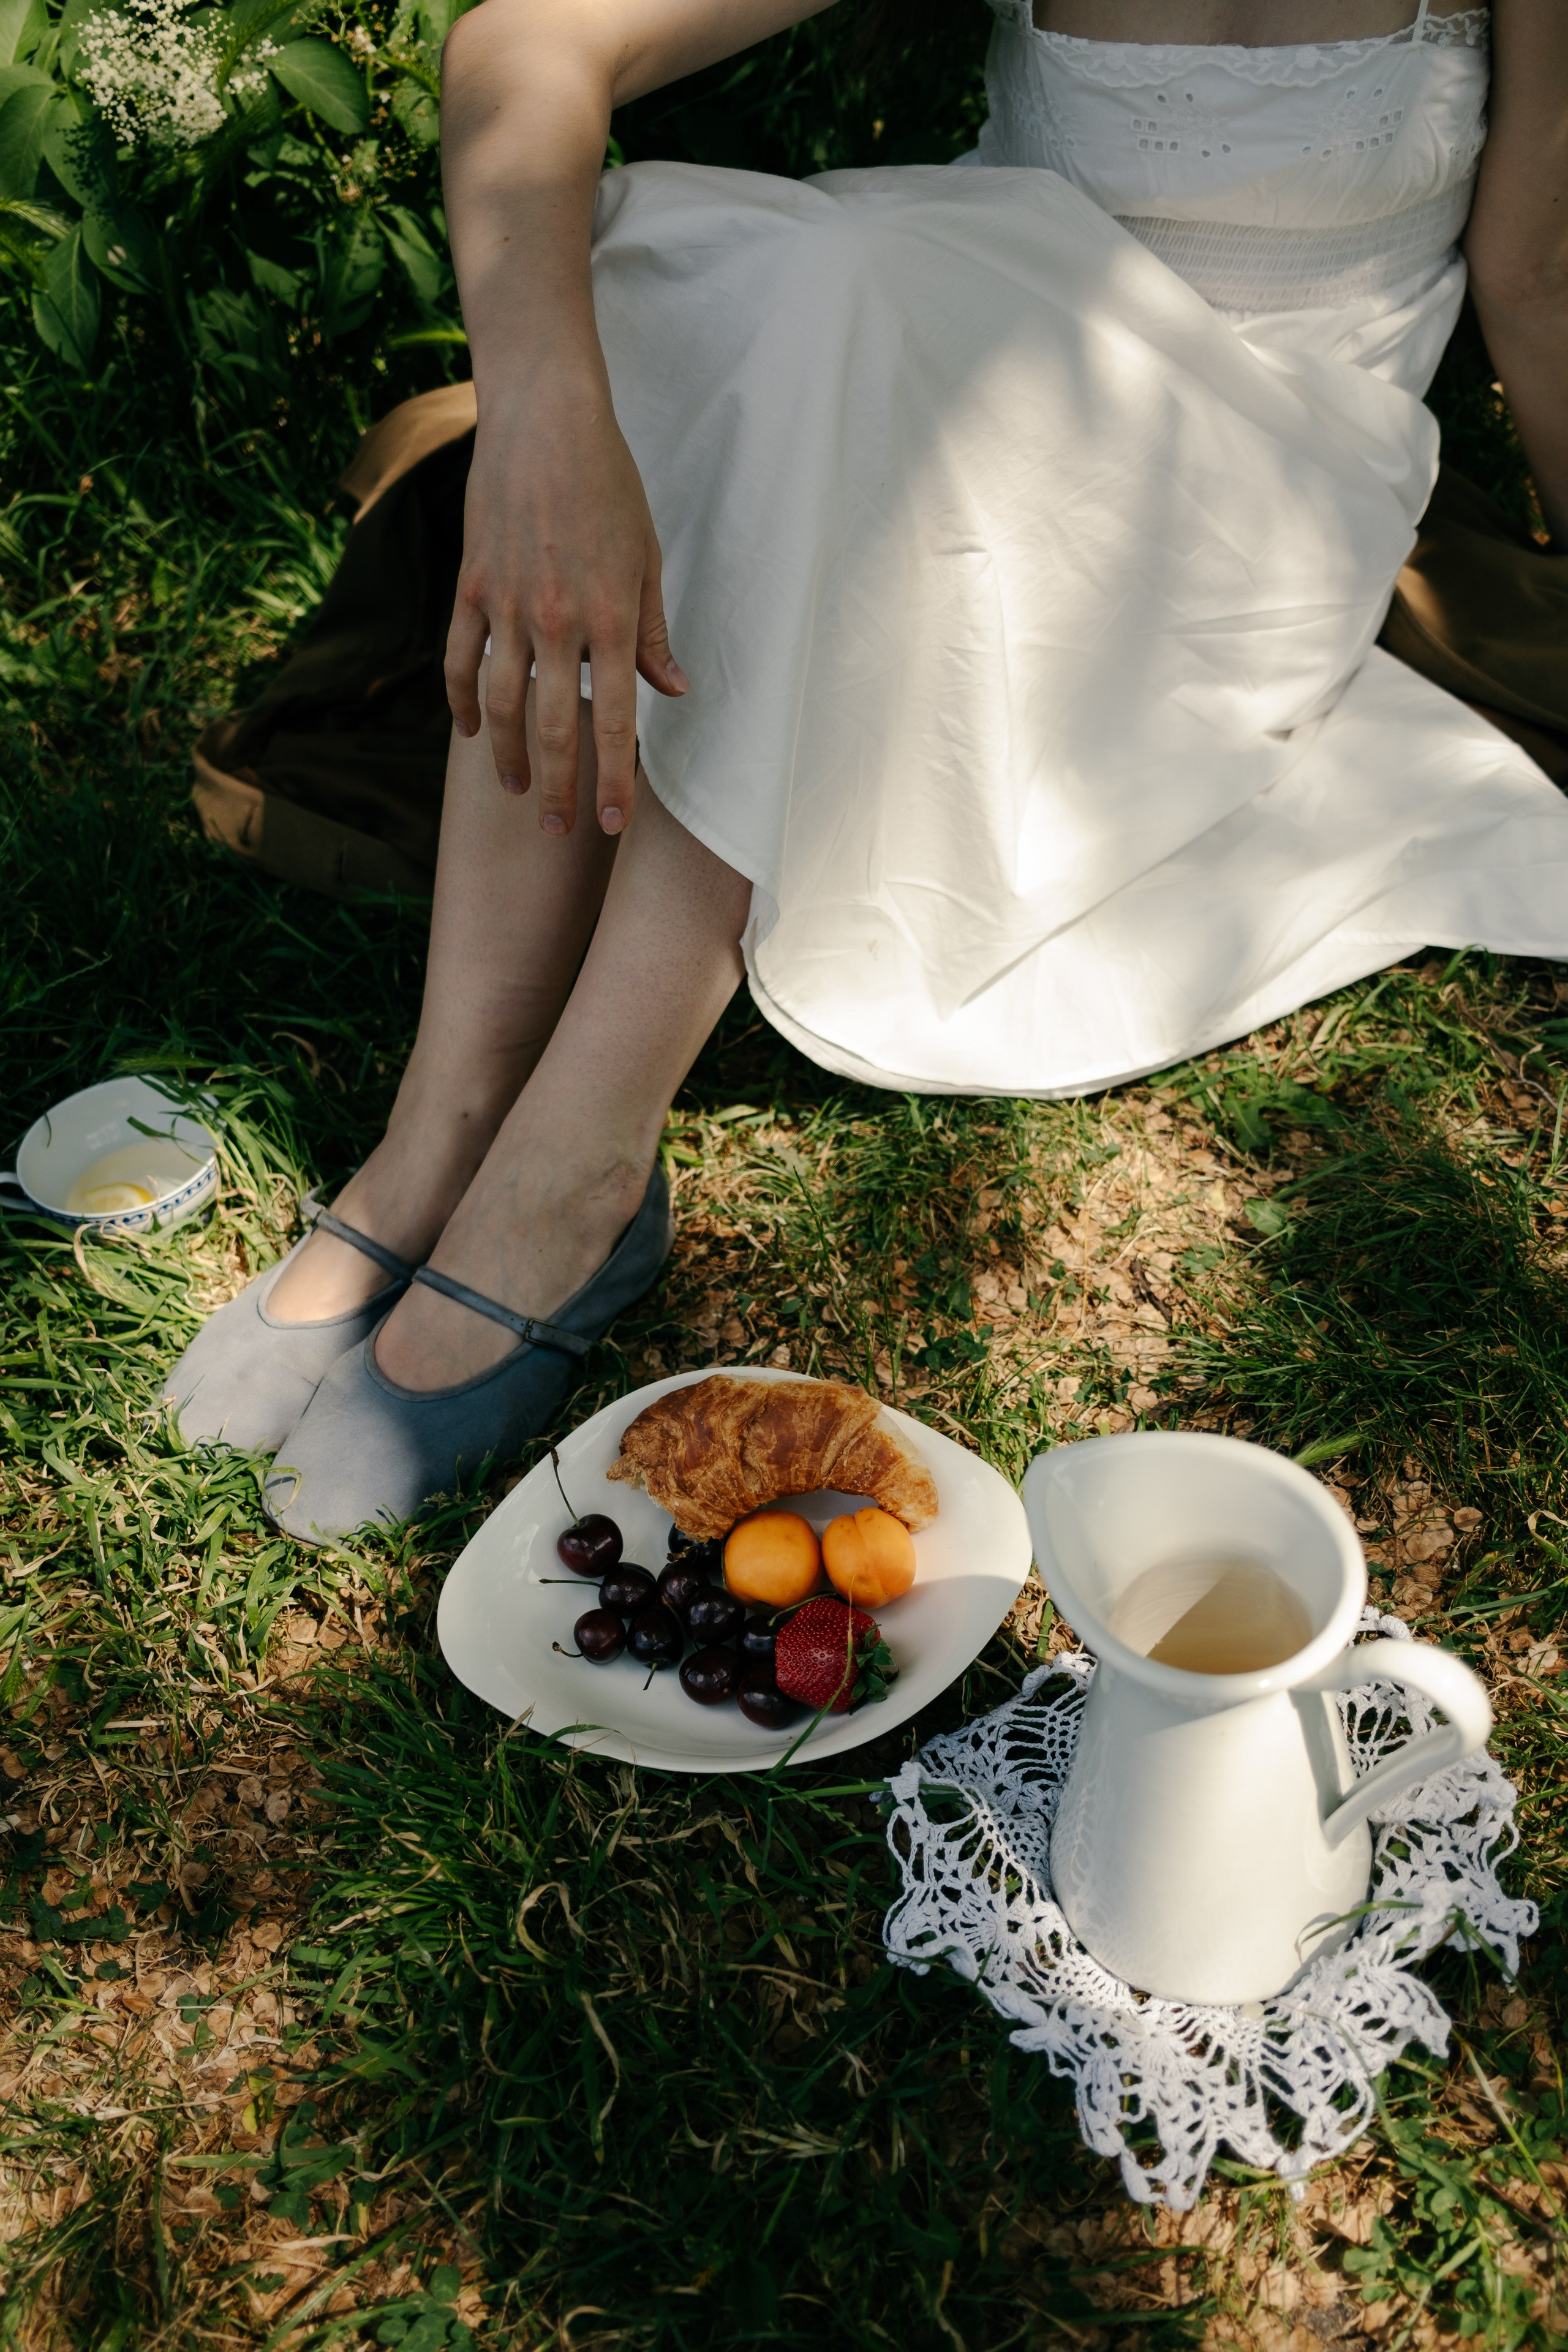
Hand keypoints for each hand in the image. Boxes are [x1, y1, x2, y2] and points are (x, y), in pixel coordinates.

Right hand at [443, 371, 687, 833]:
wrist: (545, 418)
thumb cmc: (608, 483)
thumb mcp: (646, 556)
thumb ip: (653, 632)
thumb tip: (674, 692)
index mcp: (611, 618)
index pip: (616, 720)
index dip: (614, 779)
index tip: (614, 823)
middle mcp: (557, 620)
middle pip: (554, 729)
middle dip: (558, 789)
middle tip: (556, 830)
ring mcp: (506, 605)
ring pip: (502, 704)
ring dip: (508, 757)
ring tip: (515, 791)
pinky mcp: (471, 585)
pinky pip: (460, 659)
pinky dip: (462, 700)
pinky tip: (471, 732)